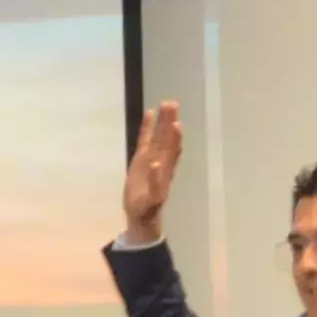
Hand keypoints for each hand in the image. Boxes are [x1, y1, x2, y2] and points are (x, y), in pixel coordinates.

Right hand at [123, 98, 182, 240]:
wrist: (141, 213)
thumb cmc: (148, 208)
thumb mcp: (152, 199)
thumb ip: (155, 182)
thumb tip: (157, 164)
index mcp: (165, 170)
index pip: (172, 151)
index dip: (174, 138)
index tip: (176, 124)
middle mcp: (161, 160)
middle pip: (167, 138)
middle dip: (170, 122)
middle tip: (172, 104)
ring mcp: (151, 157)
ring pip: (158, 136)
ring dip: (163, 121)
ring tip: (166, 104)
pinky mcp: (141, 158)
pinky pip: (145, 139)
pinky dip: (147, 127)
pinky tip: (149, 113)